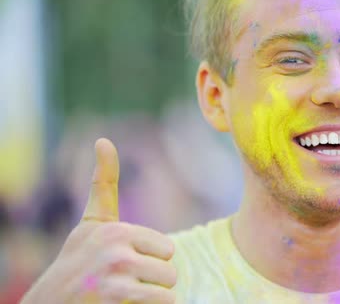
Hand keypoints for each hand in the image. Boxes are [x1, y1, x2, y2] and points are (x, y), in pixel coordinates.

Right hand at [21, 138, 176, 303]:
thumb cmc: (79, 259)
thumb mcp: (92, 222)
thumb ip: (103, 183)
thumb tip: (103, 140)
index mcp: (116, 231)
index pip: (167, 250)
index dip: (150, 261)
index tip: (122, 264)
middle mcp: (116, 252)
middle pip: (171, 271)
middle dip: (152, 282)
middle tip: (123, 284)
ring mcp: (116, 280)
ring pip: (168, 291)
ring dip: (150, 298)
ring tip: (123, 297)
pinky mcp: (117, 300)